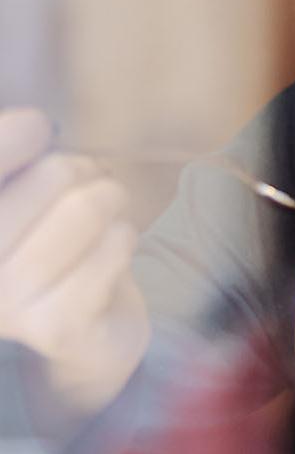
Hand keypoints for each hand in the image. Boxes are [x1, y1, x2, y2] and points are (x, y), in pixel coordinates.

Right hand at [0, 107, 149, 428]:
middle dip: (84, 170)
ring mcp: (6, 304)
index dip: (15, 135)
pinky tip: (110, 255)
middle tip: (88, 185)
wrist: (82, 330)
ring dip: (110, 203)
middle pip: (53, 175)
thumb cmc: (47, 241)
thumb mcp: (26, 195)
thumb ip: (19, 162)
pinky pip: (114, 247)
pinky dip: (123, 239)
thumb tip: (33, 123)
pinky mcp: (57, 326)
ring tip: (104, 218)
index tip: (38, 127)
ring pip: (87, 208)